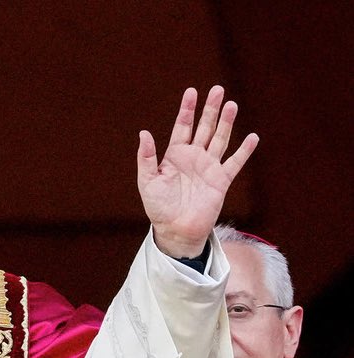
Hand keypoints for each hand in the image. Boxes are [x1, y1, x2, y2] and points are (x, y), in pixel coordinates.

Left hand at [137, 86, 258, 257]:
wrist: (175, 229)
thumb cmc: (158, 207)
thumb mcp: (147, 181)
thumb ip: (147, 158)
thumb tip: (144, 133)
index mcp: (175, 155)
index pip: (182, 126)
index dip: (187, 110)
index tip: (192, 92)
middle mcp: (194, 157)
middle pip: (204, 128)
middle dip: (210, 109)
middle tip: (217, 90)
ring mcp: (209, 167)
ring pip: (220, 139)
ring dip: (226, 123)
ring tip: (231, 105)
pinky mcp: (221, 181)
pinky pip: (234, 163)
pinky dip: (244, 151)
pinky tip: (252, 137)